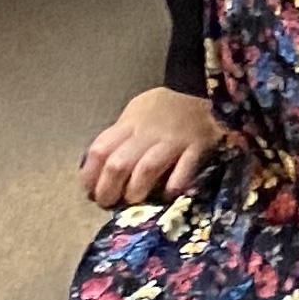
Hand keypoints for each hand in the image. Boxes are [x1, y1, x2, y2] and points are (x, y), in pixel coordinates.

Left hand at [81, 86, 221, 208]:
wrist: (207, 96)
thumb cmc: (165, 111)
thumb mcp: (137, 114)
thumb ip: (120, 138)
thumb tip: (98, 173)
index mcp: (130, 122)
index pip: (100, 149)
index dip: (91, 175)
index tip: (91, 191)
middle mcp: (148, 130)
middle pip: (119, 163)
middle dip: (108, 190)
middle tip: (109, 203)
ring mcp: (174, 138)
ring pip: (147, 168)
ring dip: (136, 191)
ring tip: (135, 201)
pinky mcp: (197, 145)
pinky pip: (184, 168)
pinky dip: (174, 184)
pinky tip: (168, 193)